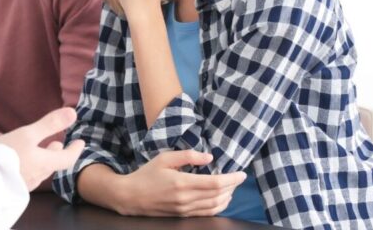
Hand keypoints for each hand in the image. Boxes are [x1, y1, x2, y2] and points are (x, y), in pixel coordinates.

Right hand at [0, 108, 84, 190]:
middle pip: (52, 165)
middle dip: (57, 154)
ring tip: (40, 152)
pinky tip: (20, 164)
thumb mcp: (27, 134)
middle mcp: (37, 177)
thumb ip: (50, 124)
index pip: (67, 159)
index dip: (75, 150)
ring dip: (43, 160)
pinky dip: (30, 167)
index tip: (80, 142)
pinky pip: (26, 177)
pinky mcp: (11, 189)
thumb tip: (74, 113)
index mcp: (45, 164)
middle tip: (58, 144)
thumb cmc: (6, 156)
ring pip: (39, 171)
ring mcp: (24, 185)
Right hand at [116, 150, 244, 216]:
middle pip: (217, 195)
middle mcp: (185, 198)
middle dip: (232, 187)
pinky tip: (221, 199)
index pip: (214, 183)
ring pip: (214, 206)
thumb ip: (188, 156)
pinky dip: (218, 207)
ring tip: (232, 188)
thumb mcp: (165, 158)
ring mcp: (184, 209)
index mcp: (182, 182)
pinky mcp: (182, 215)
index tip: (242, 174)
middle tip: (239, 178)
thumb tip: (209, 158)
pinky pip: (206, 213)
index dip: (231, 179)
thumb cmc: (146, 174)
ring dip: (227, 197)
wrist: (130, 196)